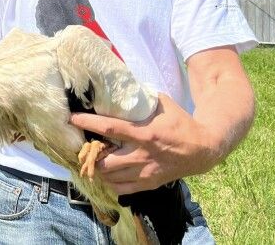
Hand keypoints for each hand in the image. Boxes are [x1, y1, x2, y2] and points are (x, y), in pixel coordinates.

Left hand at [70, 94, 220, 194]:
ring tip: (94, 157)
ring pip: (109, 176)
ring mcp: (145, 172)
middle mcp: (142, 155)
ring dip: (98, 167)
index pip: (110, 128)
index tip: (72, 119)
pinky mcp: (149, 184)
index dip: (88, 123)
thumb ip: (140, 97)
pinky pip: (120, 189)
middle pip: (104, 161)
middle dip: (90, 154)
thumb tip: (118, 86)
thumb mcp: (162, 104)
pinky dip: (110, 181)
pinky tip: (108, 172)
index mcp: (144, 133)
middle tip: (85, 145)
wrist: (203, 149)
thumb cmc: (180, 122)